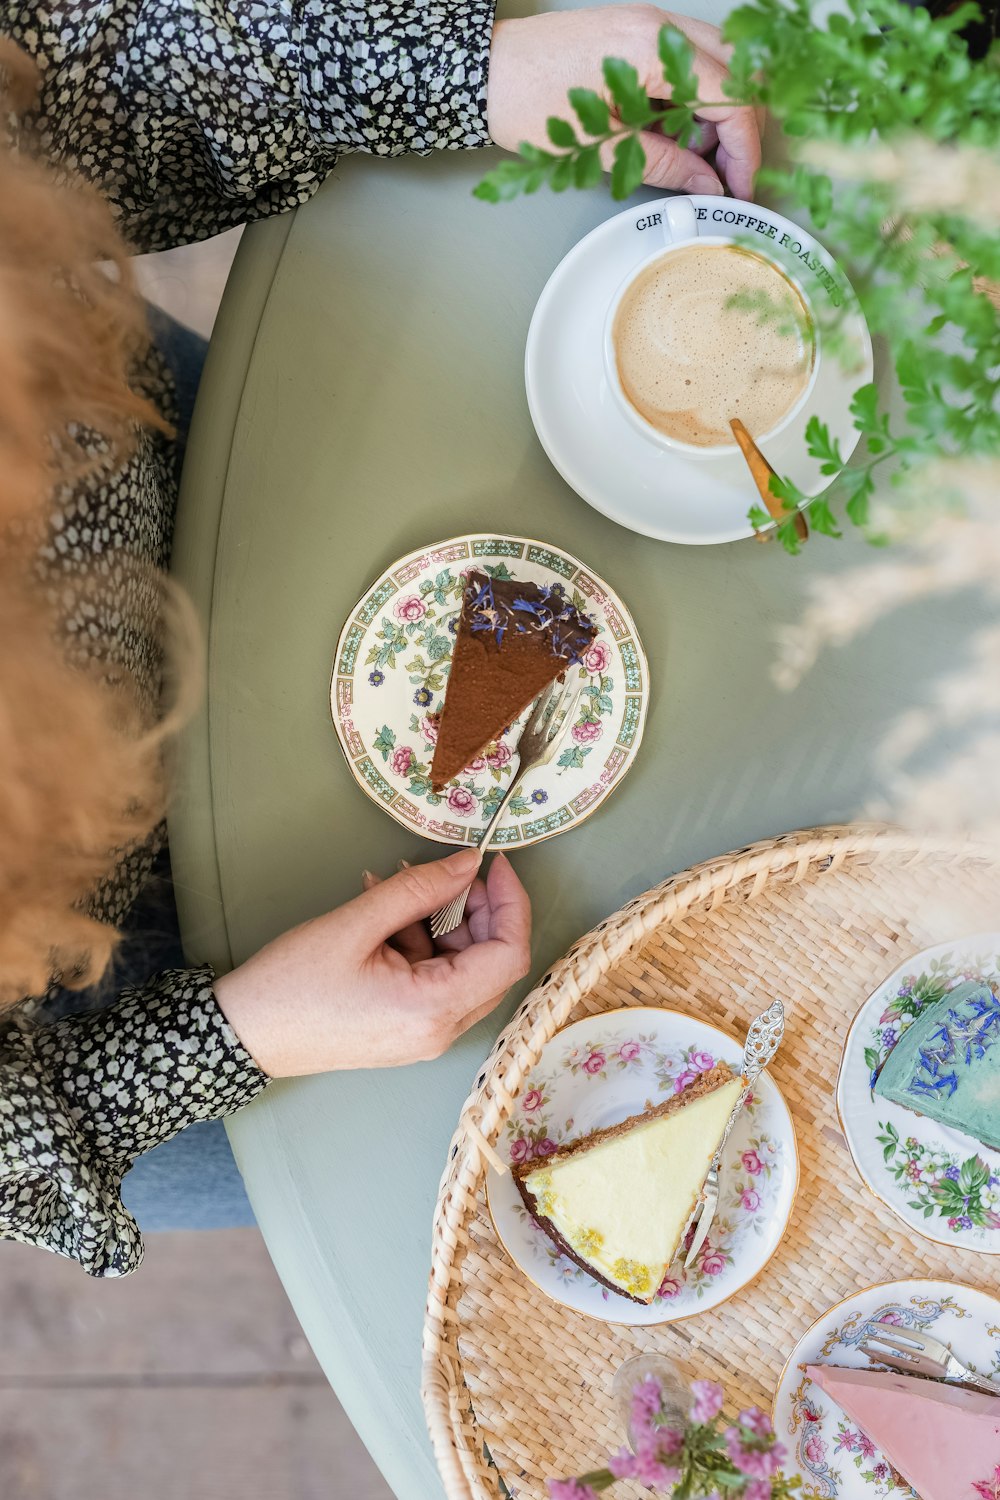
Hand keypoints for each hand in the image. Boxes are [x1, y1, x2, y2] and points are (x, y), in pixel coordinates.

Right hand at [214, 849, 530, 1077]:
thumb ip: (419, 890)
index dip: (512, 904)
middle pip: (491, 963)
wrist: (242, 1034)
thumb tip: (469, 864)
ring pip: (463, 969)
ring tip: (392, 888)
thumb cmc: (292, 984)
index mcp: (433, 1010)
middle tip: (439, 872)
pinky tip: (381, 913)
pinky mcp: (405, 1030)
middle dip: (475, 910)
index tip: (494, 864)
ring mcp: (423, 1035)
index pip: (509, 956)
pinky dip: (419, 942)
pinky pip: (434, 980)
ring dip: (440, 922)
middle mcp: (439, 1031)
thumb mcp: (355, 924)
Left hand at [487, 6, 760, 198]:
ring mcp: (649, 23)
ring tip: (695, 161)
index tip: (741, 186)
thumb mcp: (602, 148)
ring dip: (718, 115)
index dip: (744, 148)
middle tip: (726, 176)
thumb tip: (706, 186)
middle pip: (736, 73)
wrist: (482, 71)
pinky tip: (674, 136)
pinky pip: (688, 64)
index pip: (731, 95)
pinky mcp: (636, 34)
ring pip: (716, 66)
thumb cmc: (525, 101)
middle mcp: (659, 24)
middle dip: (740, 128)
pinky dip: (694, 101)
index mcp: (653, 46)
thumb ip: (664, 166)